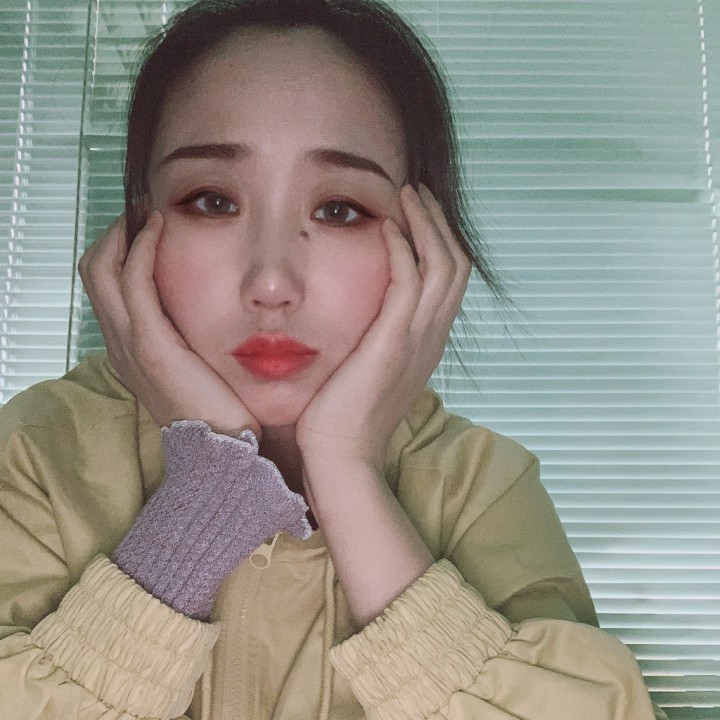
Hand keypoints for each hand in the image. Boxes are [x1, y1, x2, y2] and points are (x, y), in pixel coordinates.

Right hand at [78, 210, 260, 438]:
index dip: (120, 251)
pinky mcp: (149, 345)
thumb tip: (215, 313)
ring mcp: (129, 344)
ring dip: (125, 233)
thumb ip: (194, 341)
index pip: (107, 286)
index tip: (149, 227)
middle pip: (95, 271)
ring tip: (151, 212)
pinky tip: (161, 227)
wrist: (225, 449)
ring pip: (103, 270)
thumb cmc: (221, 410)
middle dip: (116, 234)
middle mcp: (121, 344)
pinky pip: (133, 281)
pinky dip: (142, 247)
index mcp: (132, 349)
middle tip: (145, 212)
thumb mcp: (200, 369)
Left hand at [295, 183, 470, 472]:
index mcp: (429, 344)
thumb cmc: (348, 418)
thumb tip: (370, 320)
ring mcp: (418, 340)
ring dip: (425, 225)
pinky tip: (385, 226)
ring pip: (442, 267)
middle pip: (456, 266)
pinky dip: (403, 249)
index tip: (418, 215)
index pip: (450, 281)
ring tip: (407, 195)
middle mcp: (433, 338)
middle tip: (417, 192)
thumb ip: (382, 342)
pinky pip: (409, 282)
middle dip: (439, 223)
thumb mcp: (374, 372)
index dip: (440, 243)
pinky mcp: (393, 342)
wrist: (342, 456)